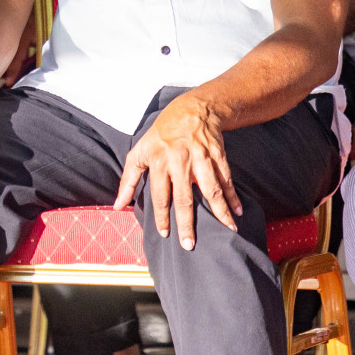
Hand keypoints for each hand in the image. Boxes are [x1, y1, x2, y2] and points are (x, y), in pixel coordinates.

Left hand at [112, 93, 242, 249]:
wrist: (191, 110)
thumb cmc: (161, 135)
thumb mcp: (139, 152)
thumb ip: (128, 180)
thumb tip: (117, 206)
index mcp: (158, 161)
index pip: (159, 195)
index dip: (162, 216)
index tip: (165, 234)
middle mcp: (179, 161)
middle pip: (184, 197)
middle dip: (187, 222)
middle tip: (189, 244)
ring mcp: (200, 158)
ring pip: (211, 189)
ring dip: (220, 211)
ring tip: (229, 230)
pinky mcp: (217, 155)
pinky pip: (226, 179)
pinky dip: (233, 196)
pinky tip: (238, 212)